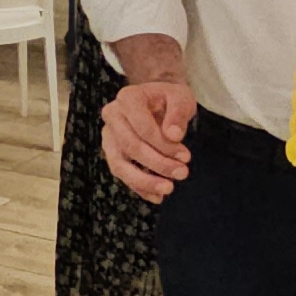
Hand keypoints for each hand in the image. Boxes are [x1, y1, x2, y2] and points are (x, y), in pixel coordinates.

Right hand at [99, 77, 197, 202]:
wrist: (157, 100)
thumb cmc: (169, 98)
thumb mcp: (180, 98)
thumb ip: (178, 114)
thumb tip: (173, 136)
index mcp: (127, 99)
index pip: (142, 127)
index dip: (164, 145)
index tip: (186, 156)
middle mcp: (112, 117)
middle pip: (131, 147)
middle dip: (157, 164)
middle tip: (182, 173)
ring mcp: (109, 137)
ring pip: (120, 165)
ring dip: (145, 181)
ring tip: (168, 189)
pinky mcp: (112, 153)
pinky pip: (122, 174)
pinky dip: (139, 188)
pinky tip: (157, 197)